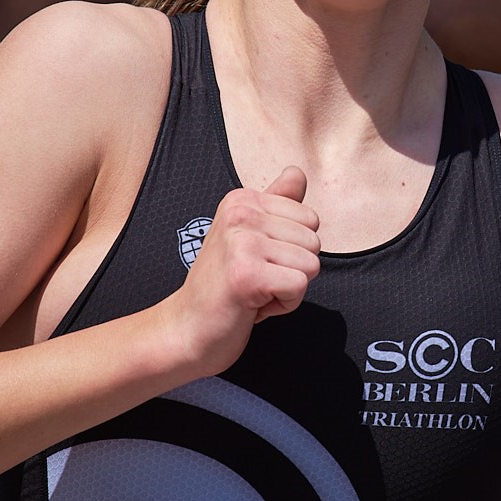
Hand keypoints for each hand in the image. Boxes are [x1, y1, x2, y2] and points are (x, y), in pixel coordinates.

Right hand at [171, 167, 321, 375]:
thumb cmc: (223, 286)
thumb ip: (277, 204)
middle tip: (255, 280)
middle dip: (293, 270)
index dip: (292, 249)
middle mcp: (240, 213)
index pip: (311, 218)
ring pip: (311, 265)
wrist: (185, 329)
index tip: (257, 262)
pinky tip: (253, 306)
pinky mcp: (247, 274)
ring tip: (253, 291)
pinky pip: (299, 287)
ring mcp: (242, 242)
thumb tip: (297, 171)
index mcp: (242, 200)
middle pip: (314, 242)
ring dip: (288, 289)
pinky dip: (284, 305)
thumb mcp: (250, 236)